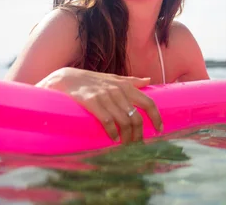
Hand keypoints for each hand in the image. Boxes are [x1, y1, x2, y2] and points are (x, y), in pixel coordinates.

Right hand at [37, 67, 162, 143]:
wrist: (66, 78)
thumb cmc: (92, 80)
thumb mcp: (113, 78)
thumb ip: (131, 81)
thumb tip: (149, 80)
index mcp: (126, 86)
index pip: (148, 102)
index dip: (156, 117)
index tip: (159, 129)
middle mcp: (118, 91)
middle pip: (136, 118)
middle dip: (138, 134)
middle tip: (137, 145)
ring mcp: (105, 96)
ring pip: (124, 121)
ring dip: (126, 138)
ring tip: (126, 146)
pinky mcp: (92, 102)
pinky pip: (107, 121)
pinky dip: (112, 132)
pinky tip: (113, 139)